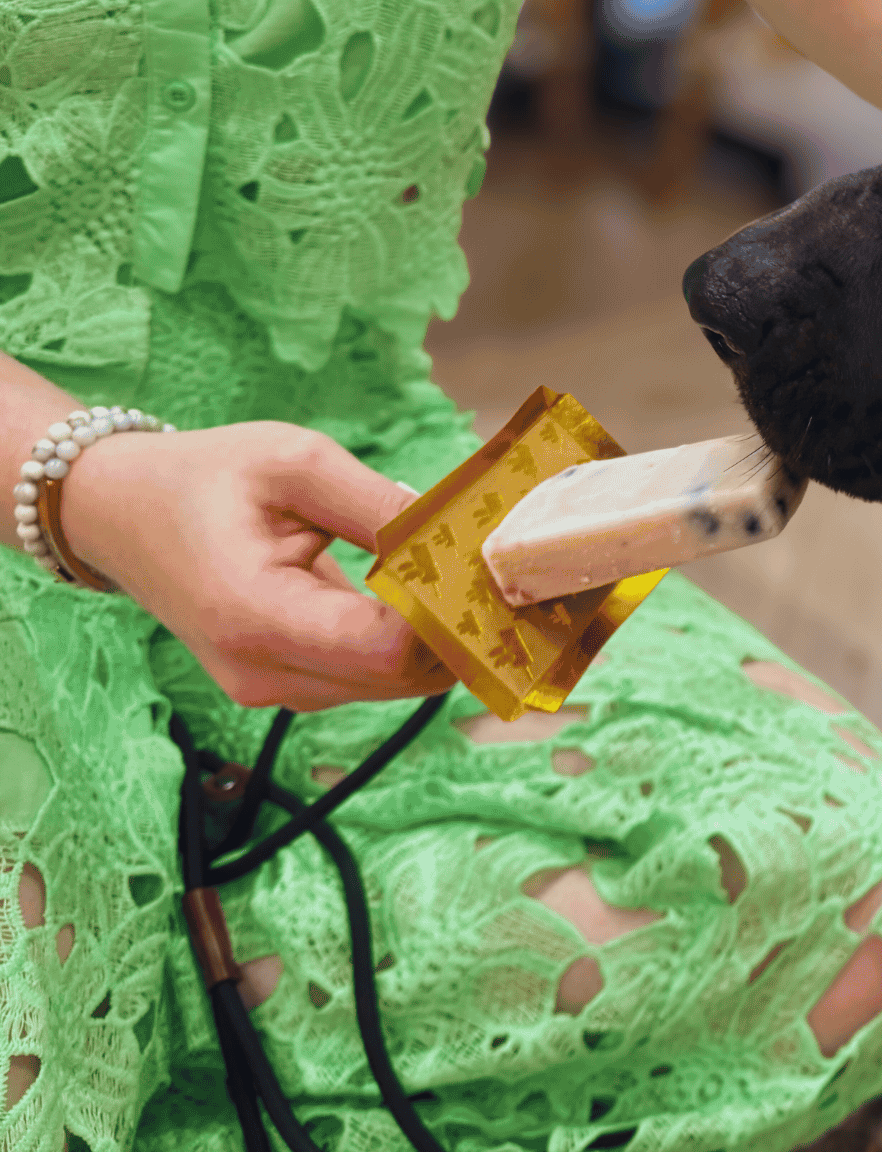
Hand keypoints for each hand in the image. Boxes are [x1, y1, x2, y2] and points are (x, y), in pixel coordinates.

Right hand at [60, 421, 452, 710]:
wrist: (121, 511)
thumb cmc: (205, 477)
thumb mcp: (295, 462)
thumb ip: (378, 503)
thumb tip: (458, 534)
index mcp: (255, 617)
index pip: (388, 650)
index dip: (450, 615)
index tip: (484, 564)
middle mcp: (262, 672)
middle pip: (402, 677)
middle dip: (456, 626)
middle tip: (490, 563)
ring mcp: (271, 689)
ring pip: (394, 685)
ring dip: (436, 635)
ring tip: (457, 567)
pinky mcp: (283, 684)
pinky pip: (369, 676)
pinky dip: (406, 641)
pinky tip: (421, 588)